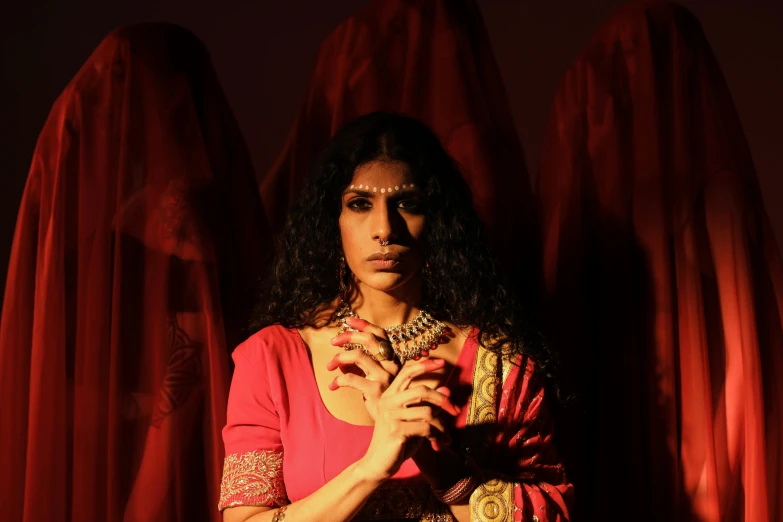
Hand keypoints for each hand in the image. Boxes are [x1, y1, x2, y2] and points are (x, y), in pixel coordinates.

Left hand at [329, 316, 458, 421]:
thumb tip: (342, 361)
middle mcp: (392, 366)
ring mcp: (385, 378)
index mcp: (393, 361)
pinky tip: (332, 386)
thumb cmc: (384, 404)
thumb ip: (363, 369)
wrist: (394, 429)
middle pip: (370, 340)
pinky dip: (338, 380)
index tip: (348, 319)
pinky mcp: (375, 392)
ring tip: (330, 365)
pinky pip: (351, 379)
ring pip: (359, 356)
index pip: (381, 335)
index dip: (364, 325)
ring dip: (340, 357)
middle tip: (333, 341)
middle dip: (349, 336)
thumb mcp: (376, 383)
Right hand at [355, 359, 459, 481]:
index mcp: (390, 395)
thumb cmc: (398, 441)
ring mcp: (390, 415)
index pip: (407, 372)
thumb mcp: (414, 421)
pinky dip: (436, 436)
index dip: (424, 365)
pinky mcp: (396, 430)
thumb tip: (446, 388)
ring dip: (441, 426)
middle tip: (455, 411)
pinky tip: (436, 443)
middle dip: (443, 401)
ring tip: (444, 437)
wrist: (378, 464)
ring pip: (427, 412)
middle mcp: (388, 402)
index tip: (442, 362)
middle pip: (422, 391)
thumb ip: (428, 405)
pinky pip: (425, 428)